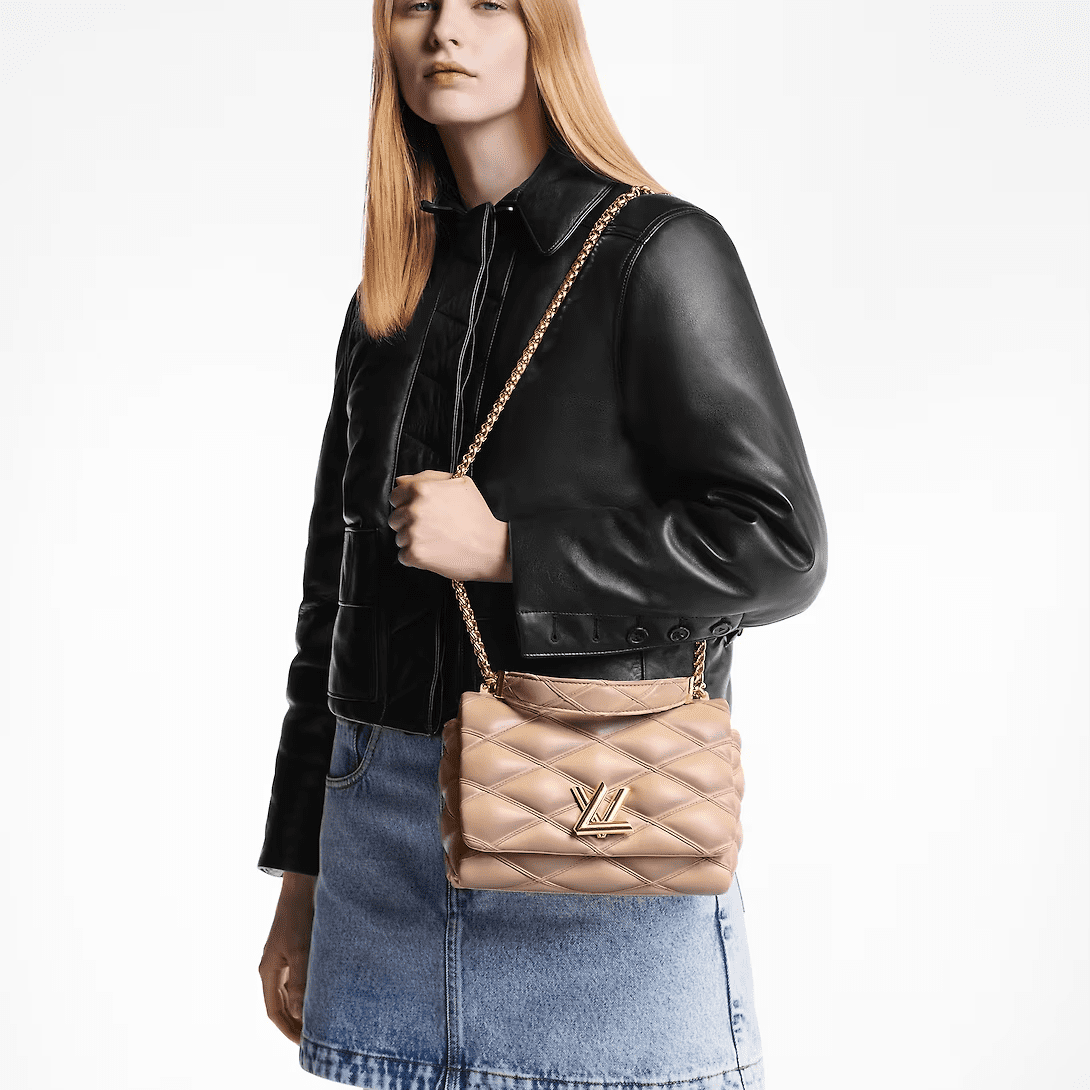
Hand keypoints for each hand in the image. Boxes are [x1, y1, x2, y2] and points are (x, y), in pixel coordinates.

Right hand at [258, 872, 315, 1044]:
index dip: (288, 1030)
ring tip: (324, 1019)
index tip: (304, 1044)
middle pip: (282, 1005)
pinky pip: (301, 977)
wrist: (303, 885)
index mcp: (269, 971)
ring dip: (304, 1006)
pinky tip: (327, 992)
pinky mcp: (297, 948)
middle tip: (316, 1038)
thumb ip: (299, 982)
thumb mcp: (301, 950)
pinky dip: (311, 989)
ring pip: (292, 991)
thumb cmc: (299, 916)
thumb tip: (299, 1014)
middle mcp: (274, 968)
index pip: (275, 1011)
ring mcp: (285, 958)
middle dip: (296, 1023)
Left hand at [388, 470, 511, 581]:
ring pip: (399, 537)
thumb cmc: (478, 516)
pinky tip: (434, 552)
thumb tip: (402, 481)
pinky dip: (415, 557)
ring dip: (413, 540)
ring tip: (435, 540)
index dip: (406, 503)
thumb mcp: (460, 484)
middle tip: (431, 527)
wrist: (492, 548)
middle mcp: (414, 510)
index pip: (395, 495)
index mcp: (422, 490)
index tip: (420, 511)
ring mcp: (413, 533)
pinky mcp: (415, 554)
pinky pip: (403, 556)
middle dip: (408, 522)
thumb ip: (428, 477)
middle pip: (395, 517)